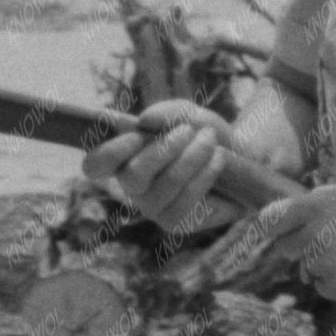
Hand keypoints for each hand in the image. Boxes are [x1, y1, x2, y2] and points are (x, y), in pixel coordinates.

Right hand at [82, 97, 230, 233]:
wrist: (241, 160)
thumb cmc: (205, 135)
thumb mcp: (189, 115)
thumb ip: (167, 113)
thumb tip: (145, 121)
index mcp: (124, 158)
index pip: (94, 165)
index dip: (108, 153)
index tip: (135, 136)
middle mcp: (132, 187)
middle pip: (131, 175)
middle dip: (163, 149)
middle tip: (189, 131)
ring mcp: (152, 208)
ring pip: (162, 186)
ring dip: (190, 158)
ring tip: (210, 140)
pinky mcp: (174, 223)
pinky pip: (184, 201)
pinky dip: (204, 175)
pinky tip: (218, 160)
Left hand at [208, 181, 335, 301]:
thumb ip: (318, 199)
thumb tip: (291, 213)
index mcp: (317, 205)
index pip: (270, 219)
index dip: (269, 228)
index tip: (274, 232)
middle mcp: (314, 234)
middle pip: (284, 248)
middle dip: (299, 247)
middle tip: (328, 243)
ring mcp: (323, 263)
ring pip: (304, 269)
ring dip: (320, 265)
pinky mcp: (333, 287)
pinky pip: (321, 286)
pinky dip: (335, 282)